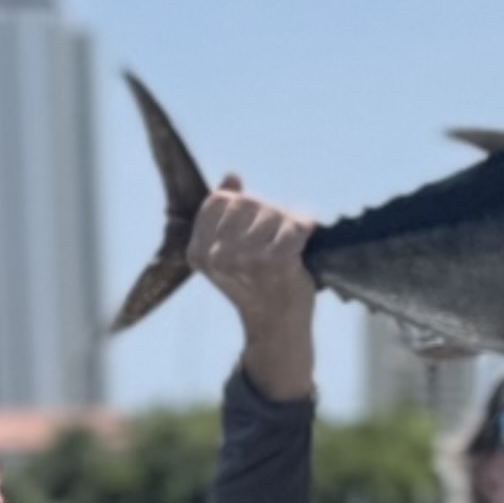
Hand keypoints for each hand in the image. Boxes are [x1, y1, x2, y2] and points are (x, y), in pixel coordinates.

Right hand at [191, 183, 320, 402]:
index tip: (250, 227)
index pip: (217, 201)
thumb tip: (231, 175)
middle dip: (266, 213)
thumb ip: (227, 211)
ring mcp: (247, 260)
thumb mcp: (228, 249)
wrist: (276, 326)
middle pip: (246, 202)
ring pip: (271, 211)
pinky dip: (303, 232)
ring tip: (289, 244)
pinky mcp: (276, 263)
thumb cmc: (255, 283)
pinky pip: (294, 228)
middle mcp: (219, 256)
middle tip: (275, 237)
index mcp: (200, 253)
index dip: (240, 206)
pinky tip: (301, 248)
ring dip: (286, 223)